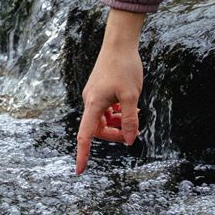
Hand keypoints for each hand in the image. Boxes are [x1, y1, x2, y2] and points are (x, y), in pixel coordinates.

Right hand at [75, 39, 141, 174]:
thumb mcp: (131, 96)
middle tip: (133, 132)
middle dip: (115, 134)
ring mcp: (95, 95)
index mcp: (94, 104)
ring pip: (104, 119)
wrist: (119, 43)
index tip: (79, 171)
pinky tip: (130, 107)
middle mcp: (90, 101)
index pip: (85, 135)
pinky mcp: (100, 89)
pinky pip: (106, 109)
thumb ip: (130, 120)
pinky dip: (117, 112)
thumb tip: (129, 140)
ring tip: (135, 116)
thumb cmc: (124, 67)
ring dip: (118, 122)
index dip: (83, 154)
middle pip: (98, 129)